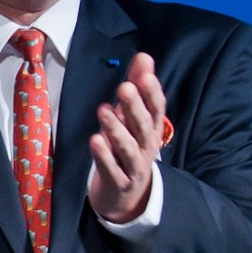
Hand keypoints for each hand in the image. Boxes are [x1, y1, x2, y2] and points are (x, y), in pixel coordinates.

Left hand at [89, 50, 171, 226]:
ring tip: (103, 110)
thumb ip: (138, 87)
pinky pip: (112, 169)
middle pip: (143, 127)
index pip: (157, 110)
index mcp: (152, 130)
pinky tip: (94, 140)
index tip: (145, 75)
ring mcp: (134, 167)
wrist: (126, 196)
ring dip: (116, 129)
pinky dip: (104, 155)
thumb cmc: (128, 149)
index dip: (152, 93)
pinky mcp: (118, 182)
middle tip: (124, 88)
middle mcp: (146, 147)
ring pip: (128, 148)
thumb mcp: (134, 118)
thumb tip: (144, 56)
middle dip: (135, 107)